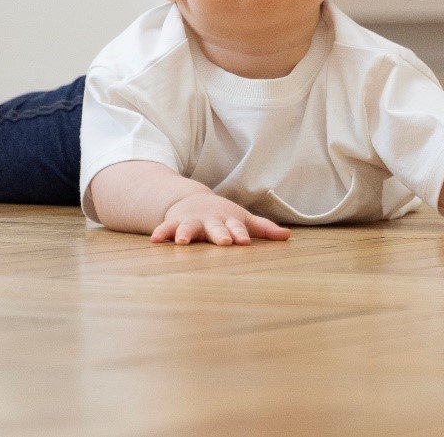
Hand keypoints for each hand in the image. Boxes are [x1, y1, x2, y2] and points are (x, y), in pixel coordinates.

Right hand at [150, 192, 290, 245]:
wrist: (193, 201)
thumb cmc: (224, 216)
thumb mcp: (243, 220)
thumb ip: (264, 229)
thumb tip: (288, 236)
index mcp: (229, 222)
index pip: (237, 229)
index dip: (240, 234)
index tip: (244, 242)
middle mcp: (211, 222)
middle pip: (216, 228)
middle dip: (220, 235)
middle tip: (224, 242)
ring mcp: (193, 222)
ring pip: (189, 228)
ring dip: (185, 233)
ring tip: (180, 242)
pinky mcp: (175, 224)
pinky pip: (166, 229)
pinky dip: (161, 233)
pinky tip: (155, 240)